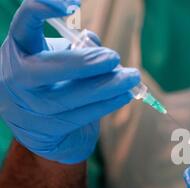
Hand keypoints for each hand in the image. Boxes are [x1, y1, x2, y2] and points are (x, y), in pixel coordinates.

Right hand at [0, 0, 140, 163]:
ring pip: (68, 98)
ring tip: (132, 77)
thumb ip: (77, 47)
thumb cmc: (54, 83)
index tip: (71, 6)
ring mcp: (30, 108)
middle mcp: (17, 80)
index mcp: (18, 52)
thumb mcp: (59, 58)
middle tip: (113, 57)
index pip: (23, 25)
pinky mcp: (49, 131)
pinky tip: (125, 95)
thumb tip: (97, 44)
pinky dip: (107, 104)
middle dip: (84, 63)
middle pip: (45, 69)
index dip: (41, 11)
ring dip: (106, 87)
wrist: (40, 129)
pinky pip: (82, 116)